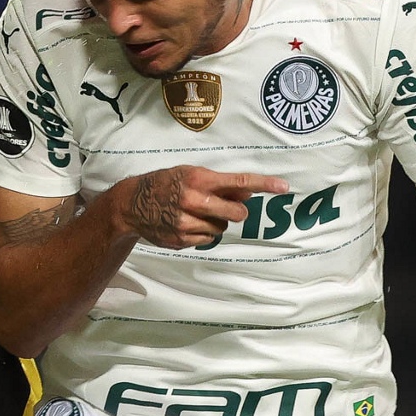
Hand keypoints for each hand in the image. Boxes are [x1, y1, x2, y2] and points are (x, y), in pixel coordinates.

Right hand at [113, 166, 287, 248]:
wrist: (131, 204)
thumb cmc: (165, 184)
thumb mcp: (189, 174)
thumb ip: (218, 184)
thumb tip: (247, 193)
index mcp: (198, 179)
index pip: (238, 181)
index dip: (263, 184)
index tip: (284, 187)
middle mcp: (193, 200)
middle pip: (236, 213)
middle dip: (236, 212)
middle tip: (227, 208)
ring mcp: (186, 222)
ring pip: (221, 229)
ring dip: (215, 223)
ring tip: (195, 214)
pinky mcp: (181, 239)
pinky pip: (207, 240)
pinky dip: (202, 233)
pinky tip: (186, 224)